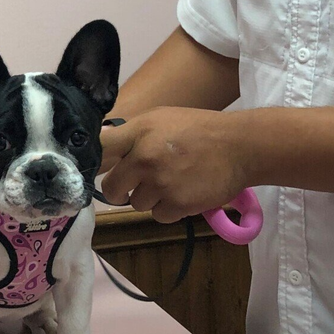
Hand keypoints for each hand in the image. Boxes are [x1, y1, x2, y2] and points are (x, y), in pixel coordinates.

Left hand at [98, 108, 250, 222]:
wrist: (239, 146)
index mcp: (138, 133)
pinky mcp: (178, 205)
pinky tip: (182, 193)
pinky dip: (168, 209)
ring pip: (136, 204)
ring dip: (149, 199)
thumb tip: (102, 143)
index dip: (93, 163)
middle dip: (120, 190)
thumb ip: (131, 133)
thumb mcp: (159, 118)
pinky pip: (159, 216)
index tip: (96, 169)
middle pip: (112, 188)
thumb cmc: (197, 128)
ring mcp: (161, 183)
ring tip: (169, 183)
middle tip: (134, 185)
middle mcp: (145, 158)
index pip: (100, 150)